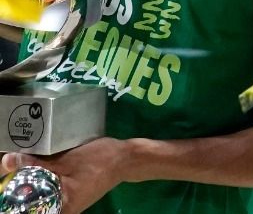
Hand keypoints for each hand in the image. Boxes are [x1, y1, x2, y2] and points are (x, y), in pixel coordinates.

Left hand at [2, 137, 127, 213]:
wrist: (126, 158)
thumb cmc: (98, 160)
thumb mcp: (66, 159)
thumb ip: (37, 163)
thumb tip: (7, 160)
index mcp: (61, 206)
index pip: (28, 207)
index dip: (16, 193)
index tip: (9, 180)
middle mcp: (62, 209)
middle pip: (33, 201)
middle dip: (23, 185)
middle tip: (17, 166)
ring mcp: (67, 202)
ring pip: (41, 194)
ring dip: (33, 181)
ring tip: (26, 166)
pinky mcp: (70, 193)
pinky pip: (50, 190)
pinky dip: (44, 179)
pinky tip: (41, 166)